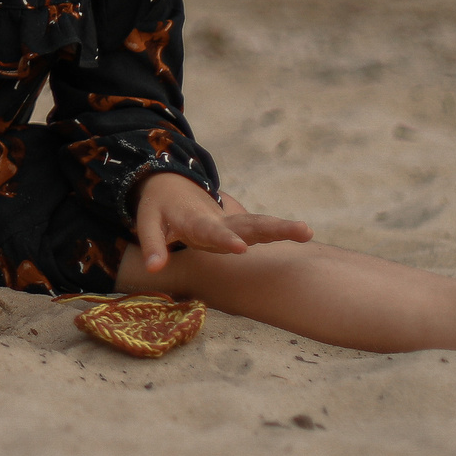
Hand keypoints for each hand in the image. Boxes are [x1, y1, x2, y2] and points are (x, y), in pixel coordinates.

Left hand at [133, 173, 309, 272]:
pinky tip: (304, 234)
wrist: (171, 185)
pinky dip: (279, 231)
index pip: (211, 231)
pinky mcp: (238, 228)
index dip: (225, 239)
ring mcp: (231, 223)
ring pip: (259, 225)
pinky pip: (260, 229)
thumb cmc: (159, 207)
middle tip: (303, 230)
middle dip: (273, 228)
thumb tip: (154, 269)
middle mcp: (219, 220)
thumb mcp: (147, 221)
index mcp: (195, 219)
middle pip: (248, 224)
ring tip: (307, 231)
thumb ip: (152, 245)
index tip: (241, 248)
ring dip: (282, 228)